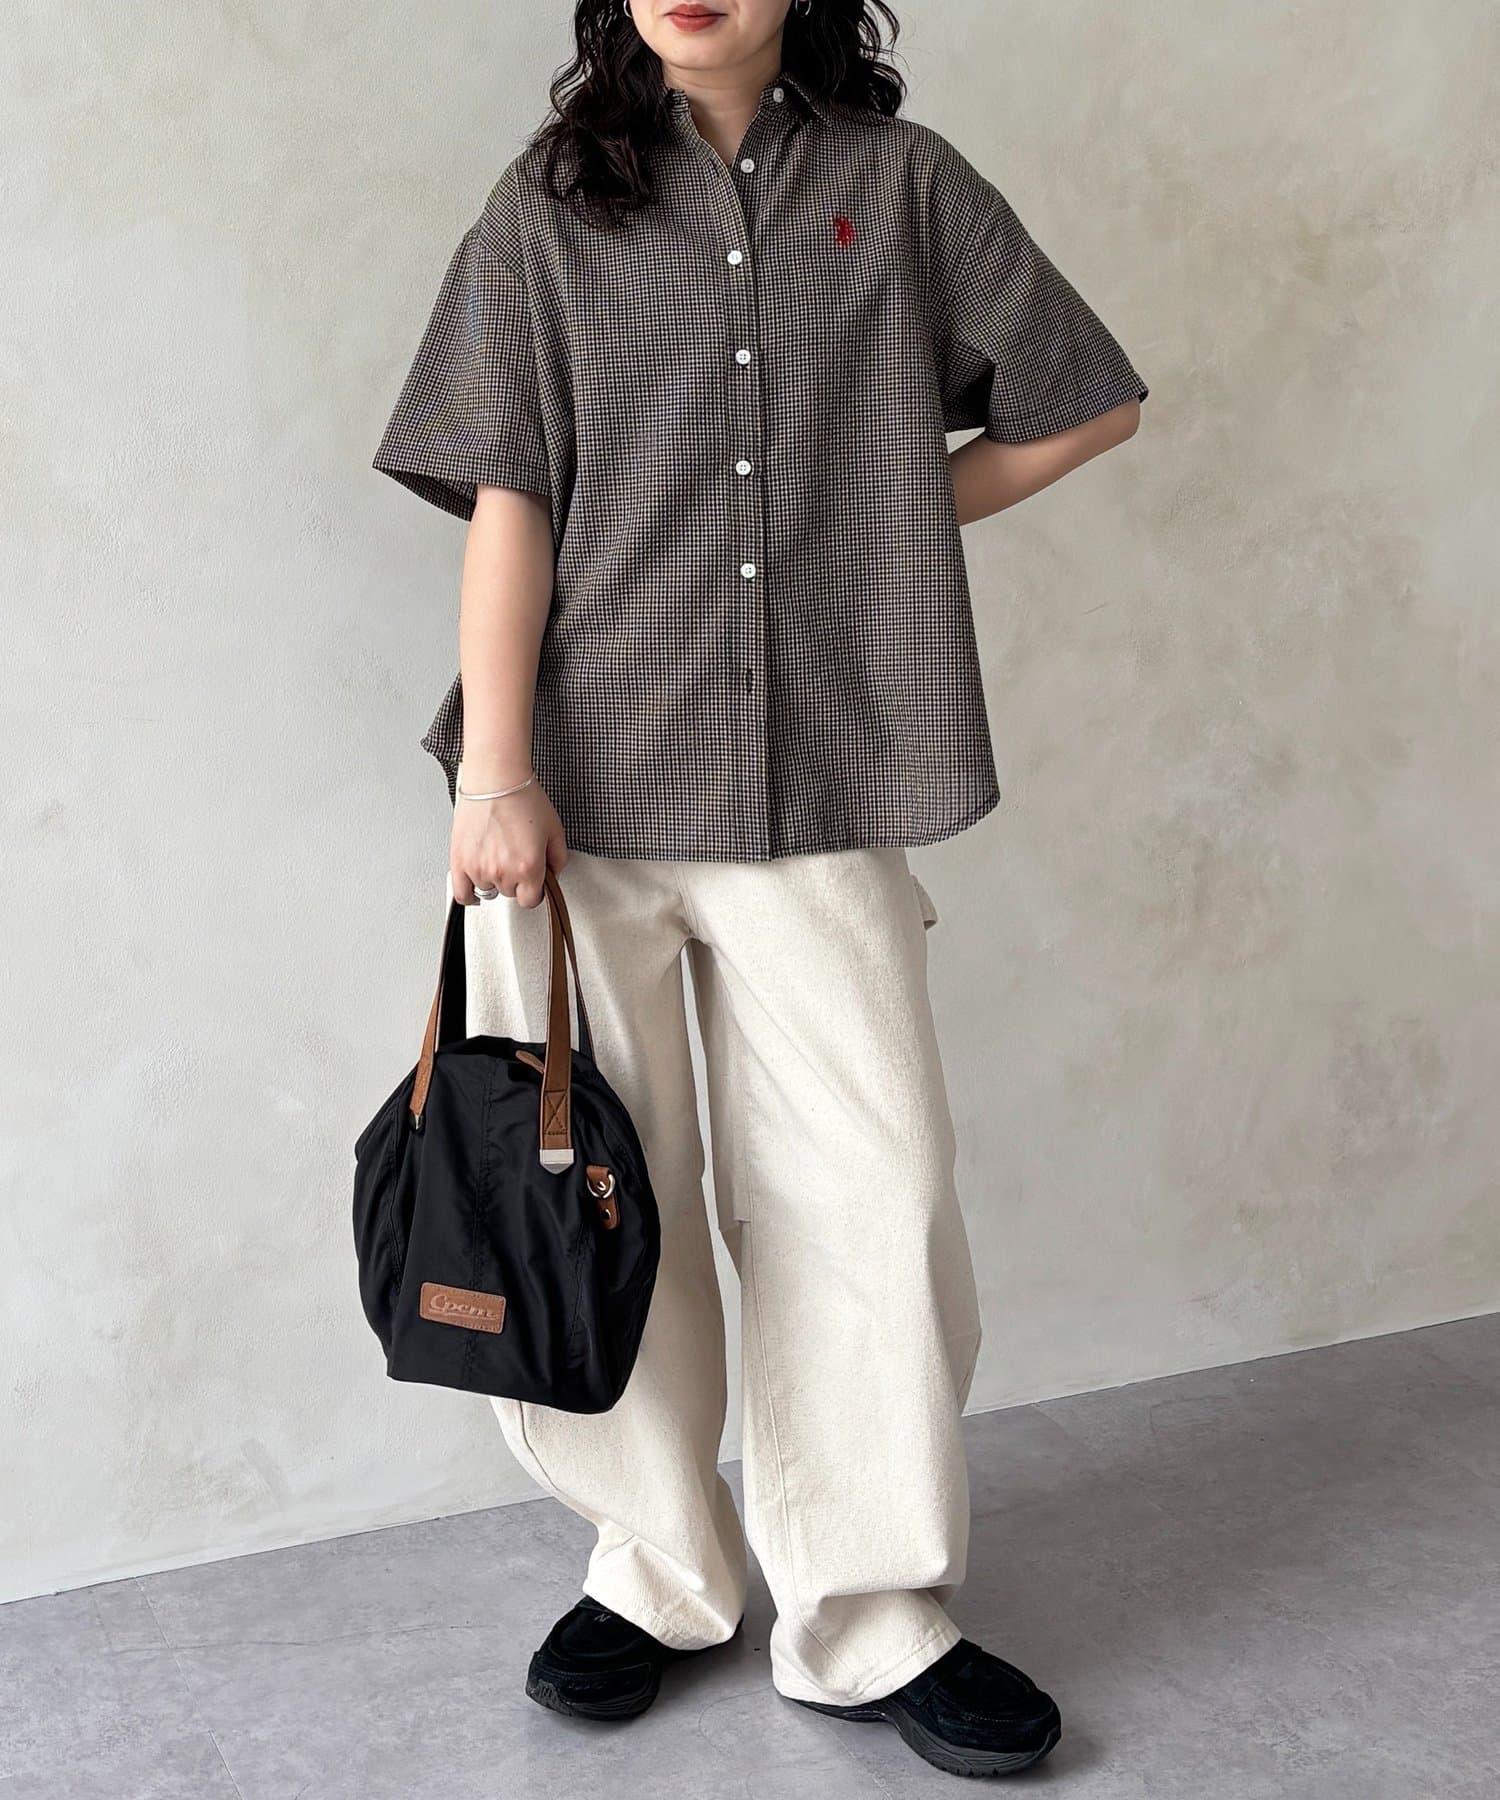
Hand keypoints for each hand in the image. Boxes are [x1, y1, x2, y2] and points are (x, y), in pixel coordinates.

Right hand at [451, 771, 568, 909]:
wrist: (496, 780)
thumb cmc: (523, 798)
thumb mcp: (555, 829)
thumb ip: (559, 859)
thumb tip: (552, 874)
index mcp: (529, 868)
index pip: (531, 900)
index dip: (534, 891)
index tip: (532, 882)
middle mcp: (503, 872)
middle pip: (510, 893)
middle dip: (515, 879)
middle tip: (514, 856)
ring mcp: (479, 869)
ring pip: (488, 890)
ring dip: (493, 878)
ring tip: (496, 854)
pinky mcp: (459, 861)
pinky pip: (461, 893)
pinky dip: (468, 895)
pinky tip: (474, 889)